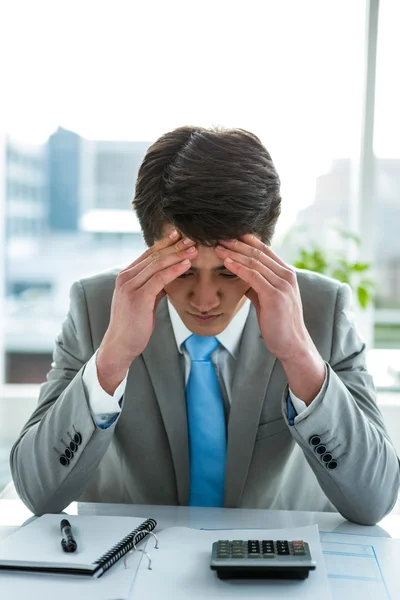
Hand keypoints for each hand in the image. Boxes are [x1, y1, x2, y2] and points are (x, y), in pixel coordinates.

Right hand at [97, 231, 197, 393]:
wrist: (120, 345)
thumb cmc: (133, 324)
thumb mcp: (143, 300)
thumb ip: (153, 286)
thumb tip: (168, 277)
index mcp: (126, 276)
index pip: (148, 253)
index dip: (165, 243)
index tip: (181, 235)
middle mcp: (126, 277)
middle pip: (154, 255)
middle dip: (175, 245)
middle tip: (192, 238)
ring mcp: (130, 286)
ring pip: (158, 264)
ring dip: (178, 254)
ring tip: (194, 248)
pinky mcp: (138, 297)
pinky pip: (160, 279)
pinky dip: (174, 270)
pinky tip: (186, 264)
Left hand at [214, 235, 313, 362]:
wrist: (291, 343)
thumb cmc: (278, 322)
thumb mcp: (268, 298)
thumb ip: (258, 285)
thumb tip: (242, 276)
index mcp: (286, 273)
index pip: (265, 250)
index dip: (247, 241)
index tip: (230, 235)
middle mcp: (287, 275)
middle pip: (258, 253)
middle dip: (237, 244)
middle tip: (219, 238)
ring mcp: (282, 284)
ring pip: (254, 262)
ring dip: (234, 253)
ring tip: (218, 248)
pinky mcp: (275, 295)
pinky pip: (253, 276)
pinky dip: (238, 267)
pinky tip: (226, 262)